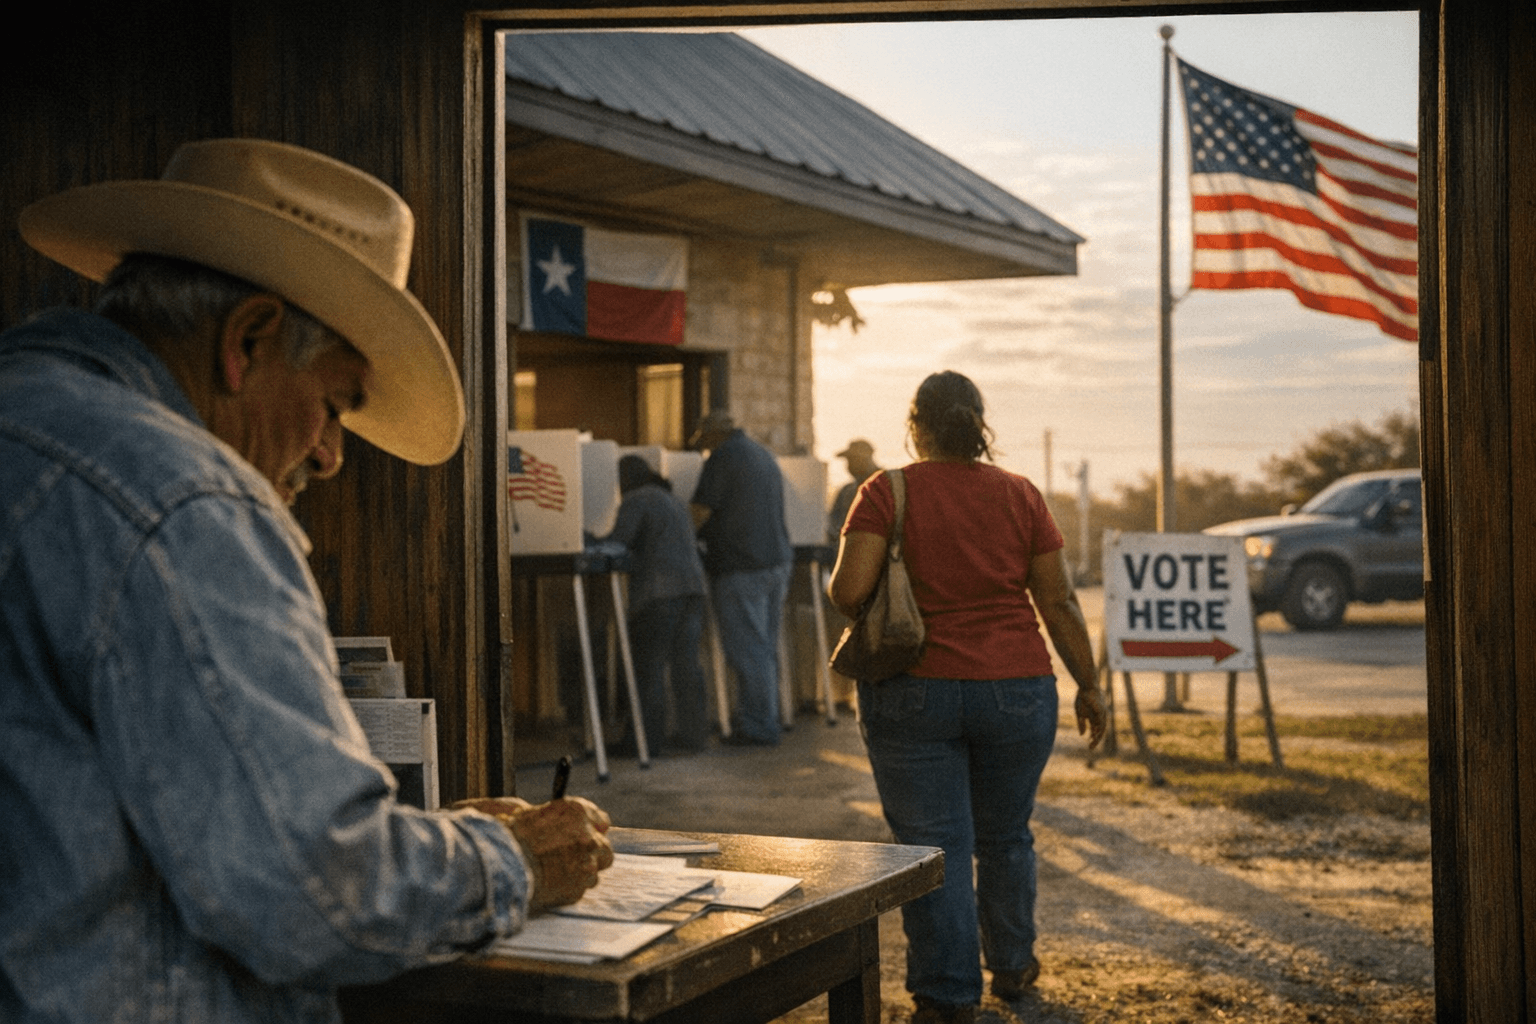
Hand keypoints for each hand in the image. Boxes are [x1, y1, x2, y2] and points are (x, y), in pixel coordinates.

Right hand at [498, 797, 613, 910]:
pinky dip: (568, 888)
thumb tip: (570, 824)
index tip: (586, 835)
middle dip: (591, 854)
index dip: (592, 829)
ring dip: (580, 873)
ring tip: (555, 872)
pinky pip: (579, 889)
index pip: (601, 820)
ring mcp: (586, 865)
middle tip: (570, 857)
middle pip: (604, 849)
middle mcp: (588, 837)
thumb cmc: (509, 836)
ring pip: (593, 872)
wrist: (499, 865)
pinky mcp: (578, 888)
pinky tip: (550, 882)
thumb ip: (560, 818)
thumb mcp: (532, 812)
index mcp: (577, 812)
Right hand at [1075, 685, 1107, 749]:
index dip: (1092, 738)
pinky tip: (1094, 734)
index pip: (1095, 730)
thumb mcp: (1080, 713)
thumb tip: (1082, 734)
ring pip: (1101, 728)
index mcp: (1094, 717)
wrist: (1086, 687)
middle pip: (1099, 731)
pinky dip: (1098, 729)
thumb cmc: (1082, 698)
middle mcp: (1099, 717)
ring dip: (1097, 736)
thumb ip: (1081, 723)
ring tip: (1093, 742)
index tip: (1088, 745)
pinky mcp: (1101, 711)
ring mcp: (1101, 714)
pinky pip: (1101, 722)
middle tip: (1091, 748)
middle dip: (1095, 739)